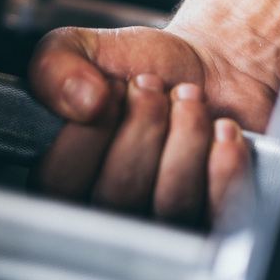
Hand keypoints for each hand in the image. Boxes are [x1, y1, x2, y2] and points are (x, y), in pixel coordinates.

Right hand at [27, 25, 274, 225]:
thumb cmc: (143, 67)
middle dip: (144, 125)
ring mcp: (164, 230)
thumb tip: (82, 101)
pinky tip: (222, 130)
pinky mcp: (217, 227)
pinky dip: (224, 165)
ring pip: (171, 204)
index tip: (111, 89)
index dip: (89, 131)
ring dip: (186, 136)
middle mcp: (109, 216)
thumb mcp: (82, 48)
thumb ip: (55, 66)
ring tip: (189, 99)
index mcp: (63, 182)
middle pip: (119, 197)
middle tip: (153, 88)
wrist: (211, 69)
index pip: (59, 184)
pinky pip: (218, 212)